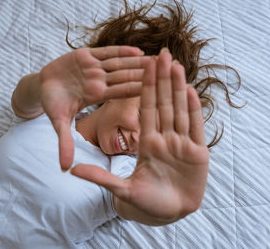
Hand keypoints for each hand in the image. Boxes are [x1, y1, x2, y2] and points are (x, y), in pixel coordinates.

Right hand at [39, 46, 148, 170]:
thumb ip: (64, 142)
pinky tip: (138, 50)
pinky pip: (106, 52)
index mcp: (96, 95)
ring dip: (139, 60)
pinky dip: (121, 50)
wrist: (41, 86)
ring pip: (120, 63)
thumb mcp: (57, 122)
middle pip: (127, 76)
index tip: (160, 90)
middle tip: (169, 71)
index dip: (140, 89)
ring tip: (159, 59)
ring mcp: (94, 67)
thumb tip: (64, 169)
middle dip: (147, 73)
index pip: (122, 92)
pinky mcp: (86, 54)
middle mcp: (99, 81)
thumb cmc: (52, 104)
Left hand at [71, 49, 208, 224]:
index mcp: (147, 144)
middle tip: (162, 54)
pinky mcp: (199, 153)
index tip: (142, 67)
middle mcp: (164, 139)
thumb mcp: (122, 191)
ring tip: (177, 65)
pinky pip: (196, 127)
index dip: (144, 88)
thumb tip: (71, 169)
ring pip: (180, 110)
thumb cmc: (147, 204)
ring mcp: (182, 145)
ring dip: (179, 88)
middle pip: (163, 104)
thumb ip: (100, 177)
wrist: (170, 216)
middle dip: (163, 79)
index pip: (145, 110)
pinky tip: (191, 90)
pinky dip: (194, 110)